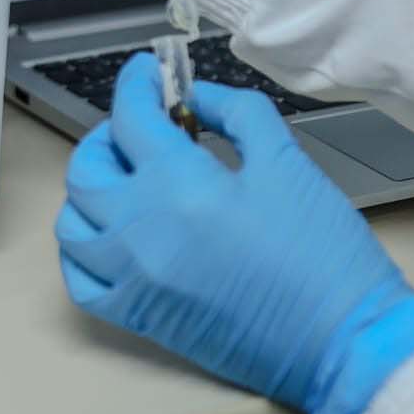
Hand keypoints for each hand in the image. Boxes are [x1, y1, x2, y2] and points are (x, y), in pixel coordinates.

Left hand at [56, 55, 413, 413]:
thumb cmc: (323, 254)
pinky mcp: (140, 317)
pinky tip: (112, 236)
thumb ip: (236, 113)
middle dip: (107, 136)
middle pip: (87, 169)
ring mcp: (134, 278)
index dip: (135, 84)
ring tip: (124, 181)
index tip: (146, 73)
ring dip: (89, 193)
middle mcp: (142, 231)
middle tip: (141, 128)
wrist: (341, 340)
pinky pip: (81, 281)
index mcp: (180, 184)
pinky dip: (83, 252)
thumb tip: (197, 99)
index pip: (131, 118)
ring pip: (72, 224)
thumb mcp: (287, 161)